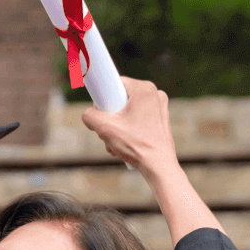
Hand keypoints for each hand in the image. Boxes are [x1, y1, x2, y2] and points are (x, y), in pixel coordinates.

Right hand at [83, 77, 222, 246]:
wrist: (159, 166)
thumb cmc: (136, 145)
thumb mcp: (105, 128)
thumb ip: (90, 116)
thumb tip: (88, 114)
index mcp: (144, 89)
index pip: (116, 82)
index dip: (104, 96)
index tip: (100, 109)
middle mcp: (155, 94)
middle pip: (121, 98)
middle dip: (111, 115)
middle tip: (109, 130)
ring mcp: (160, 107)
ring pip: (129, 111)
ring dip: (118, 126)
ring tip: (118, 142)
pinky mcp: (161, 120)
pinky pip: (138, 120)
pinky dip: (129, 130)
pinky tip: (127, 145)